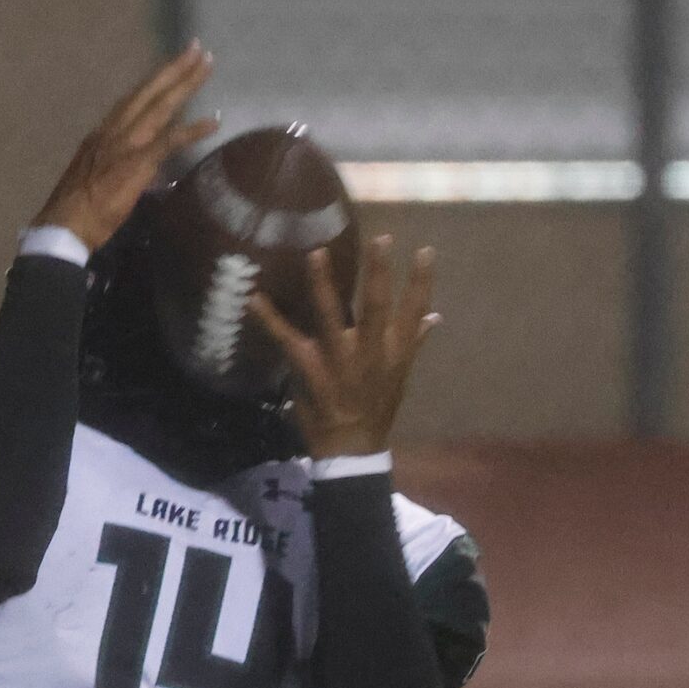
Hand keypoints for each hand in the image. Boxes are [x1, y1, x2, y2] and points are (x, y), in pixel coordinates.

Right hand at [32, 42, 217, 249]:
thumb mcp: (98, 176)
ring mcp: (126, 143)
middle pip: (149, 91)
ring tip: (207, 64)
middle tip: (198, 47)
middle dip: (174, 68)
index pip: (133, 98)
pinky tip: (214, 121)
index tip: (172, 65)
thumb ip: (122, 165)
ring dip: (186, 84)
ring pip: (160, 105)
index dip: (154, 81)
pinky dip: (193, 129)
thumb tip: (147, 169)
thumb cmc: (79, 208)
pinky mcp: (137, 161)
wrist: (65, 223)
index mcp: (103, 132)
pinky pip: (170, 140)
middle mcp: (114, 129)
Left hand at [249, 236, 438, 458]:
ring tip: (316, 253)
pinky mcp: (309, 369)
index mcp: (394, 352)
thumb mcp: (400, 375)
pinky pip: (286, 339)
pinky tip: (254, 298)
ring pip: (331, 317)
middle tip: (380, 239)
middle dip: (378, 274)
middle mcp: (369, 353)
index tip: (426, 250)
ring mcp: (338, 361)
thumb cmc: (377, 407)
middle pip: (376, 308)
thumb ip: (413, 340)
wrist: (351, 448)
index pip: (413, 311)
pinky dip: (269, 318)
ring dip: (322, 285)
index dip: (421, 282)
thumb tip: (434, 315)